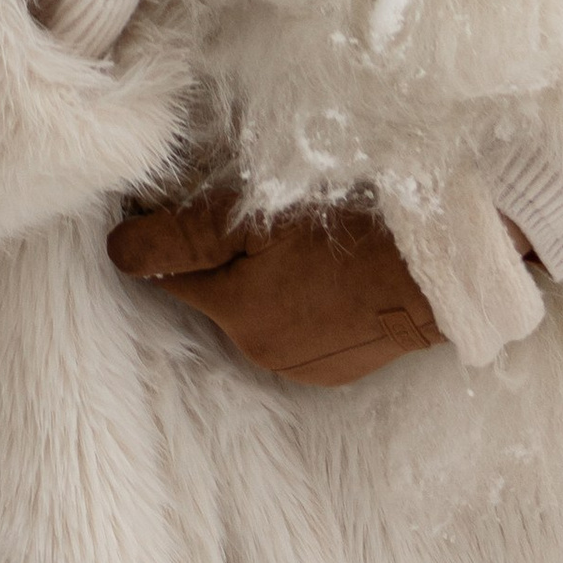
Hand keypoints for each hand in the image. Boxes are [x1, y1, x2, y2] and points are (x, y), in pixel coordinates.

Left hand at [110, 195, 442, 383]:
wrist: (445, 270)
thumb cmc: (351, 229)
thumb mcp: (259, 215)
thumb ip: (184, 234)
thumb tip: (118, 250)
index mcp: (235, 314)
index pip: (167, 271)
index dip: (162, 229)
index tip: (168, 196)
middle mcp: (260, 352)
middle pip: (214, 291)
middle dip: (219, 255)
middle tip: (252, 210)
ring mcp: (303, 366)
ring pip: (255, 309)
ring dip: (261, 278)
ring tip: (296, 237)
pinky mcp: (339, 367)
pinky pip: (297, 326)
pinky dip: (298, 299)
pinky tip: (325, 269)